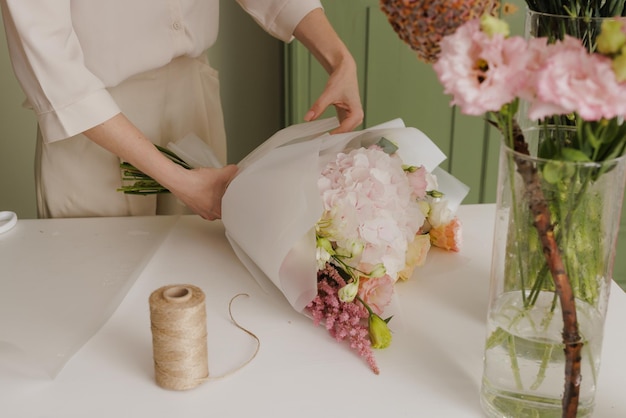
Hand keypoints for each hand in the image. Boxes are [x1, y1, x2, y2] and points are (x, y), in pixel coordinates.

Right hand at [171, 164, 238, 219]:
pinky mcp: (193, 205)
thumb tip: (235, 170)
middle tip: (225, 187)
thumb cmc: (196, 183)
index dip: (234, 198)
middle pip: (222, 206)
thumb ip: (231, 171)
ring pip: (212, 204)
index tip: (234, 191)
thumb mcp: (220, 174)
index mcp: (218, 212)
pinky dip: (205, 194)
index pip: (232, 208)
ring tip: (214, 186)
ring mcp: (200, 211)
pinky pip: (203, 200)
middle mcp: (209, 214)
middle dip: (224, 196)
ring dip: (214, 195)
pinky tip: (204, 186)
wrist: (179, 180)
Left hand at [294, 8, 363, 133]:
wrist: (345, 70)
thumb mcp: (329, 93)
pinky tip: (322, 136)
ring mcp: (352, 118)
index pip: (344, 130)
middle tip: (319, 145)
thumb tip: (308, 118)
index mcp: (357, 113)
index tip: (321, 141)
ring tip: (320, 143)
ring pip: (342, 132)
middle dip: (333, 139)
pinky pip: (339, 128)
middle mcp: (357, 117)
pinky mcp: (346, 117)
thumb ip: (318, 106)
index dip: (333, 136)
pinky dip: (332, 131)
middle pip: (344, 134)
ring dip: (332, 137)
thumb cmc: (342, 79)